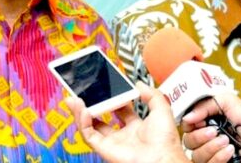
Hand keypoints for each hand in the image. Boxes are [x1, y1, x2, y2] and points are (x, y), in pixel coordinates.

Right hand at [65, 82, 189, 162]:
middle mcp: (122, 135)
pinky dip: (83, 122)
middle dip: (90, 105)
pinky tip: (83, 109)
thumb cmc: (165, 141)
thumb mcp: (161, 109)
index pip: (119, 110)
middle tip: (82, 92)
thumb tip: (139, 84)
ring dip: (80, 112)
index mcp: (136, 127)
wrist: (162, 158)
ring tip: (74, 99)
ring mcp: (112, 142)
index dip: (111, 98)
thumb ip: (151, 94)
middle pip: (100, 118)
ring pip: (90, 126)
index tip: (105, 87)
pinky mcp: (104, 149)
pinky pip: (89, 134)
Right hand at [181, 93, 240, 162]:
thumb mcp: (227, 102)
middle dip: (200, 137)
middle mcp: (205, 137)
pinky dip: (218, 158)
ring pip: (196, 155)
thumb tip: (187, 117)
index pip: (186, 125)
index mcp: (205, 121)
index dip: (189, 124)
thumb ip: (205, 105)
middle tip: (214, 132)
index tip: (200, 121)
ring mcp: (211, 152)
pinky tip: (230, 151)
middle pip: (187, 141)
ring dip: (211, 148)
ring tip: (227, 141)